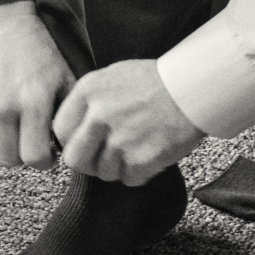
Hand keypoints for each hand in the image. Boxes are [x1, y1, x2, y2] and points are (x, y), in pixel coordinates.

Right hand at [0, 0, 75, 168]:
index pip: (35, 158)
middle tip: (32, 141)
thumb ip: (66, 117)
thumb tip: (65, 147)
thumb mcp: (65, 80)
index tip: (48, 153)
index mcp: (33, 102)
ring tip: (17, 119)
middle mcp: (3, 106)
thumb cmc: (42, 53)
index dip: (44, 161)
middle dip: (23, 156)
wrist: (5, 22)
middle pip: (9, 160)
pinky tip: (0, 109)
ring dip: (5, 140)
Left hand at [53, 59, 203, 186]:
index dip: (72, 140)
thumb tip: (71, 129)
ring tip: (137, 148)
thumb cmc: (157, 81)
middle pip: (75, 159)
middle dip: (89, 162)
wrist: (195, 88)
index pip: (60, 130)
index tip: (84, 143)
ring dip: (119, 167)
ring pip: (103, 173)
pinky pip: (129, 179)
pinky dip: (140, 172)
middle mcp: (100, 115)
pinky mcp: (141, 159)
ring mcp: (120, 139)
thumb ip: (88, 101)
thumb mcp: (114, 76)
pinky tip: (151, 152)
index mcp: (89, 91)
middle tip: (106, 156)